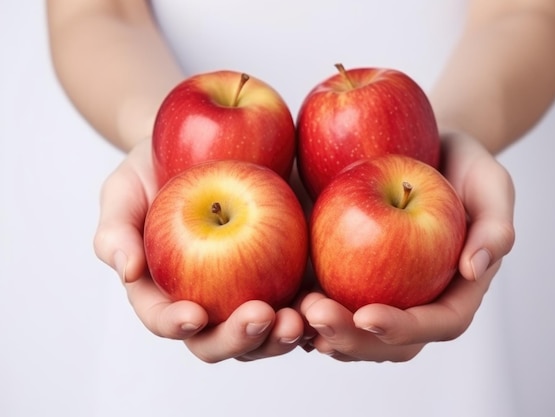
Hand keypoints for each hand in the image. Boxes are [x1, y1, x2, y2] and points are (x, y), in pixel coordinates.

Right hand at [93, 139, 305, 361]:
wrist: (203, 145)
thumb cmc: (153, 170)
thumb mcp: (124, 189)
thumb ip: (116, 229)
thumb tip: (126, 271)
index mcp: (164, 292)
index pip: (166, 319)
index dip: (176, 324)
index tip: (194, 313)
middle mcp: (208, 301)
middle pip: (220, 340)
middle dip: (240, 338)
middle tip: (261, 316)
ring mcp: (248, 292)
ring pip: (265, 333)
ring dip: (282, 336)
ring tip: (300, 319)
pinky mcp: (285, 274)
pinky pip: (300, 302)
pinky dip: (313, 310)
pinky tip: (325, 302)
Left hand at [298, 130, 515, 361]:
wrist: (425, 147)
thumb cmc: (463, 167)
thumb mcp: (490, 184)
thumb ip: (494, 225)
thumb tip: (474, 269)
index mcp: (455, 290)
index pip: (437, 323)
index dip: (403, 328)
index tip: (368, 315)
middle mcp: (416, 300)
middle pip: (388, 342)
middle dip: (352, 339)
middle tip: (318, 317)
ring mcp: (380, 292)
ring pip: (352, 333)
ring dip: (323, 332)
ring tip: (295, 312)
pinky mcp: (348, 275)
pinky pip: (328, 301)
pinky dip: (305, 309)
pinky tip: (283, 298)